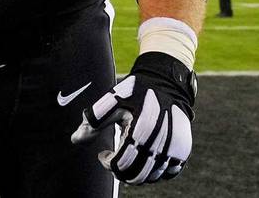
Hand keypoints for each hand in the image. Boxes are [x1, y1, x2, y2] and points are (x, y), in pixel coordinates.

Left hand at [72, 52, 195, 184]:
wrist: (167, 82)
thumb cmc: (137, 90)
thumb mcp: (112, 100)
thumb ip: (93, 120)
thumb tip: (75, 139)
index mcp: (140, 132)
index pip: (119, 165)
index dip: (107, 163)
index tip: (103, 154)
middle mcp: (160, 144)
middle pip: (135, 176)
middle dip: (120, 170)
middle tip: (115, 159)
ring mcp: (174, 149)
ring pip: (151, 177)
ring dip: (136, 171)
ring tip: (130, 154)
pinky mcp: (183, 151)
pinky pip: (168, 173)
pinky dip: (154, 170)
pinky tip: (146, 156)